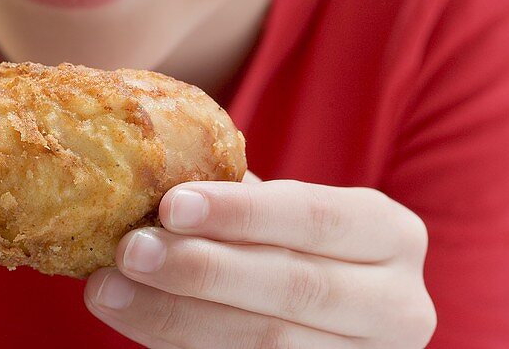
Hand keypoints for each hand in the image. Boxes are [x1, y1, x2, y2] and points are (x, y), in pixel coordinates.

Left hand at [84, 174, 435, 347]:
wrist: (333, 313)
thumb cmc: (296, 246)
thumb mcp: (287, 215)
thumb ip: (237, 199)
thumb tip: (148, 176)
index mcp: (392, 235)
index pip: (316, 218)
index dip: (242, 213)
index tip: (170, 205)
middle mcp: (398, 304)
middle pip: (293, 286)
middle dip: (201, 269)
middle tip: (129, 251)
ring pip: (267, 344)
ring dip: (177, 316)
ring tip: (110, 289)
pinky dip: (182, 346)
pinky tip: (137, 322)